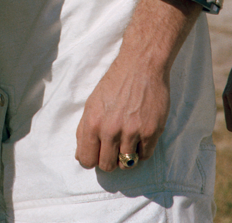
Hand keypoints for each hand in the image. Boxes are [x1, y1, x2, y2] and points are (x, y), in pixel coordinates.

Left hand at [75, 47, 170, 170]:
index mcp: (93, 122)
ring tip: (129, 139)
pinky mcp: (151, 131)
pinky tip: (140, 134)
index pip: (86, 160)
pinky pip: (145, 156)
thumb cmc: (115, 82)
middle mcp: (110, 130)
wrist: (141, 64)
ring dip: (127, 155)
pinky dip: (142, 149)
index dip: (92, 159)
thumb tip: (80, 156)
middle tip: (115, 146)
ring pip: (126, 164)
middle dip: (110, 159)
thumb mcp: (92, 103)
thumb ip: (84, 130)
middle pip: (107, 166)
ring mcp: (132, 132)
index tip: (98, 153)